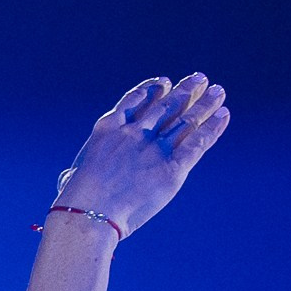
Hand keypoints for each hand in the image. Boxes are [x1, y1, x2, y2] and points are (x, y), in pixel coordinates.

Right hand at [52, 73, 229, 240]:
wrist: (87, 212)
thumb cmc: (74, 200)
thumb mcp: (74, 174)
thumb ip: (81, 169)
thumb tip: (68, 178)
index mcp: (108, 128)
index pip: (135, 100)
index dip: (152, 89)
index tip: (164, 81)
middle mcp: (134, 131)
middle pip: (165, 105)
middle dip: (184, 90)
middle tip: (198, 78)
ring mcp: (154, 148)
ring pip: (186, 119)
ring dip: (204, 103)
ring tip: (216, 91)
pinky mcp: (171, 167)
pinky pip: (197, 141)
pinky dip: (212, 127)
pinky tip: (222, 114)